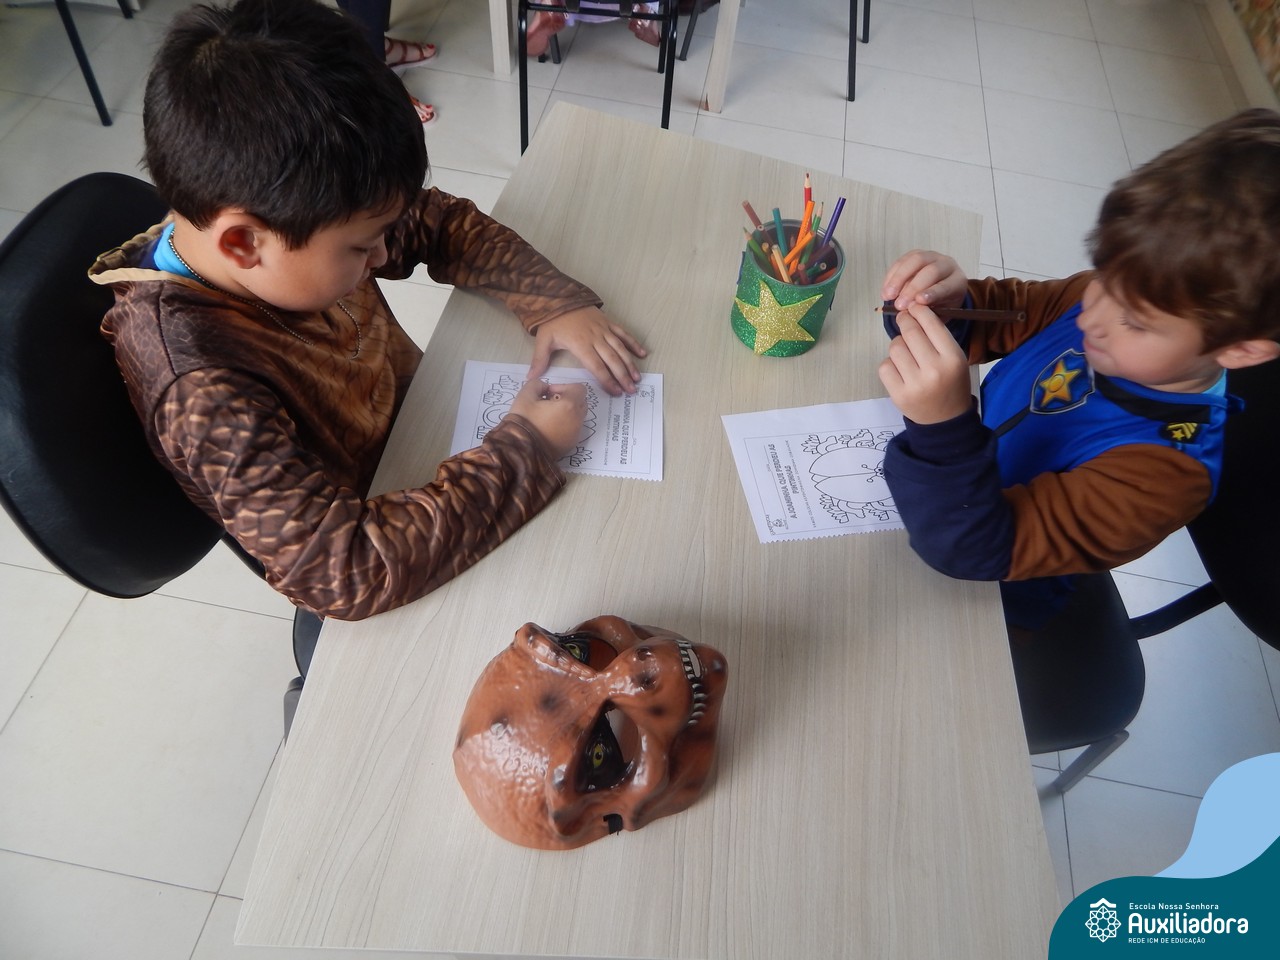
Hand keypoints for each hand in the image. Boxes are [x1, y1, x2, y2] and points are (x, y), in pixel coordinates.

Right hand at [508, 378, 587, 459]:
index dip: (564, 387)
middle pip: (580, 402)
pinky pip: (573, 429)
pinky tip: (548, 429)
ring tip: (547, 417)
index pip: (578, 388)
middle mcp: (577, 420)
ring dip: (566, 413)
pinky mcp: (571, 445)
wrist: (520, 451)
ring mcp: (576, 434)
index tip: (548, 393)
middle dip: (567, 399)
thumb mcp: (525, 395)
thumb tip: (545, 389)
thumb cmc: (524, 421)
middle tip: (548, 404)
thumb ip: (538, 384)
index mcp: (570, 406)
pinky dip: (565, 425)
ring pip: (577, 416)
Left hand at [529, 306, 646, 396]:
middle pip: (612, 360)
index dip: (607, 380)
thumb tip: (531, 378)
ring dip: (630, 364)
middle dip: (622, 376)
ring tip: (637, 378)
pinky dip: (633, 343)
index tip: (615, 392)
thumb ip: (539, 360)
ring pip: (620, 349)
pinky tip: (642, 353)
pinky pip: (624, 334)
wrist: (560, 296)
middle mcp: (596, 338)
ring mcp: (604, 330)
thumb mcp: (543, 340)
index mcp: (581, 345)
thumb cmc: (552, 320)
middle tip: (631, 390)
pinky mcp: (609, 323)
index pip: (597, 366)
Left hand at [877, 305, 972, 423]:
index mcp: (953, 359)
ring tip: (906, 353)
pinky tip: (900, 370)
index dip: (919, 311)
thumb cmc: (950, 384)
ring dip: (898, 345)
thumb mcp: (955, 359)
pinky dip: (889, 364)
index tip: (914, 306)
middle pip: (910, 333)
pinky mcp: (898, 394)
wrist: (945, 420)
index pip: (932, 324)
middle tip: (904, 318)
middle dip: (905, 321)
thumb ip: (938, 337)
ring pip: (895, 347)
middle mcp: (934, 370)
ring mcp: (915, 384)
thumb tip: (913, 310)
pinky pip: (885, 366)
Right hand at [881, 250, 968, 313]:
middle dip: (912, 288)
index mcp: (957, 281)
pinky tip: (885, 290)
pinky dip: (891, 276)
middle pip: (930, 271)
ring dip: (898, 279)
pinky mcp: (916, 254)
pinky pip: (902, 261)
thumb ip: (929, 311)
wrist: (941, 291)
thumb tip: (911, 310)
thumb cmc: (941, 305)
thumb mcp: (941, 312)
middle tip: (899, 305)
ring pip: (914, 261)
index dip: (932, 293)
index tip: (918, 301)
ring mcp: (931, 257)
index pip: (946, 285)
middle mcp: (947, 265)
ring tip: (887, 296)